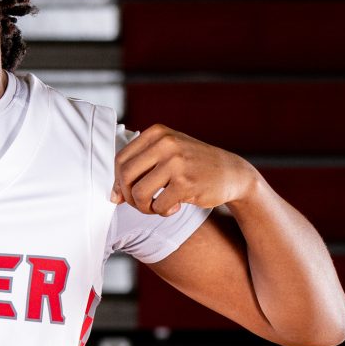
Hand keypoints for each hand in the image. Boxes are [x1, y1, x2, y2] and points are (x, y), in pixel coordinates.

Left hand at [112, 124, 256, 217]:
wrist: (231, 173)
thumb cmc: (193, 166)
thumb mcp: (168, 153)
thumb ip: (140, 167)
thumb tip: (113, 195)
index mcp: (157, 133)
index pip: (120, 160)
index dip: (118, 182)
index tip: (125, 195)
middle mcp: (165, 143)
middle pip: (125, 176)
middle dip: (129, 197)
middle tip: (142, 203)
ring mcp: (176, 162)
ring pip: (138, 194)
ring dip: (145, 207)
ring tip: (157, 206)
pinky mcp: (186, 183)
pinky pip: (158, 205)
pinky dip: (163, 212)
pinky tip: (175, 206)